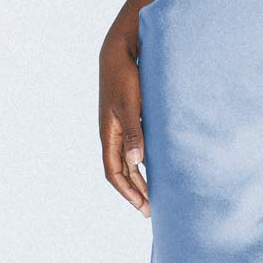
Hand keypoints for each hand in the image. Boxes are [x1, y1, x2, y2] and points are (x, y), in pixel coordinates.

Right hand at [99, 25, 149, 214]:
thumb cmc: (124, 78)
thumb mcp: (130, 106)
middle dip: (135, 191)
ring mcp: (119, 127)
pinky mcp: (128, 118)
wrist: (119, 52)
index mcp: (108, 135)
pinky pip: (133, 147)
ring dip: (138, 178)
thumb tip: (136, 162)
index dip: (127, 191)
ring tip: (153, 194)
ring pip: (127, 160)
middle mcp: (112, 134)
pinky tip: (154, 165)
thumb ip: (134, 133)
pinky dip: (141, 161)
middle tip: (150, 210)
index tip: (142, 207)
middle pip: (121, 171)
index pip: (114, 172)